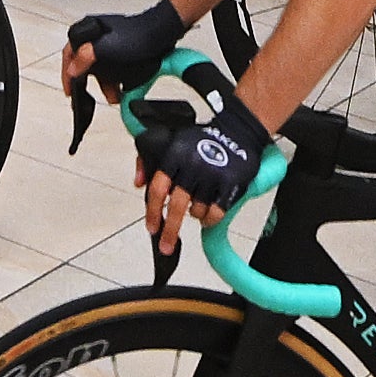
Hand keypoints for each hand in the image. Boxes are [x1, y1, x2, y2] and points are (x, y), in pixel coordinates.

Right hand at [65, 0, 190, 106]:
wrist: (162, 32)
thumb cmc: (137, 35)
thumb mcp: (104, 48)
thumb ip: (84, 59)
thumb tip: (72, 71)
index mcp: (89, 30)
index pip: (69, 53)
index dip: (68, 73)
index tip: (70, 89)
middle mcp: (98, 34)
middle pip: (85, 63)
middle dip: (91, 82)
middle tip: (92, 95)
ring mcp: (111, 41)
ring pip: (101, 68)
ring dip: (106, 84)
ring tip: (113, 95)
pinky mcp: (124, 48)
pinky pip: (114, 68)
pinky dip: (116, 80)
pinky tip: (122, 89)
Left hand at [131, 80, 271, 220]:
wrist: (237, 130)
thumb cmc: (201, 138)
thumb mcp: (170, 140)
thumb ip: (148, 160)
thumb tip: (138, 183)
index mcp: (175, 154)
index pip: (157, 189)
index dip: (152, 211)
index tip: (151, 227)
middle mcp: (192, 165)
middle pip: (176, 207)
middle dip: (169, 230)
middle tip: (166, 246)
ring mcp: (212, 175)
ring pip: (196, 211)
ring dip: (194, 216)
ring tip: (196, 208)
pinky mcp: (230, 183)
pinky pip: (216, 213)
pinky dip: (210, 219)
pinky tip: (208, 215)